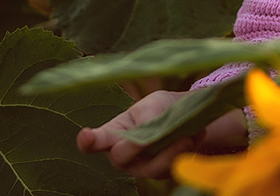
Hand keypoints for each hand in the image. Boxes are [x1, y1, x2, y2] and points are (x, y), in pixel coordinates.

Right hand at [77, 90, 247, 178]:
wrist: (185, 117)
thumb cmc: (158, 108)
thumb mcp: (151, 106)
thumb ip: (146, 121)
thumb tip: (149, 139)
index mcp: (113, 133)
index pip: (95, 140)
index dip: (88, 141)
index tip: (85, 135)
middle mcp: (122, 156)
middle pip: (121, 157)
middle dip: (137, 145)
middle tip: (159, 131)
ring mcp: (141, 167)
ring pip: (151, 168)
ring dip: (170, 152)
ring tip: (186, 136)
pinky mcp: (161, 174)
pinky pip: (171, 169)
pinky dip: (185, 151)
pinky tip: (194, 135)